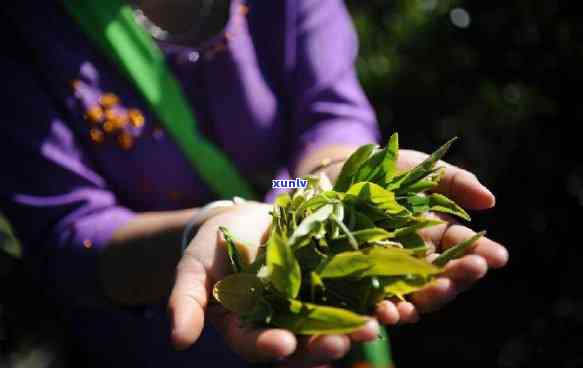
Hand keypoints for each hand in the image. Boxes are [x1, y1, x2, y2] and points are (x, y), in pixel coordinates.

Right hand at [168, 202, 379, 365]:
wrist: (239, 223)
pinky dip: (369, 295)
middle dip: (324, 343)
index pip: (256, 344)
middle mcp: (282, 323)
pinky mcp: (328, 281)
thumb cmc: (211, 249)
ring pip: (333, 321)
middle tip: (345, 342)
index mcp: (247, 328)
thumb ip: (186, 303)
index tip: (283, 344)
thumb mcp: (193, 272)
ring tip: (379, 322)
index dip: (269, 346)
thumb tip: (177, 340)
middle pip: (303, 342)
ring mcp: (308, 304)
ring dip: (356, 324)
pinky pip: (350, 292)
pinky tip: (389, 295)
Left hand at [374, 149, 508, 324]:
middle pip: (444, 279)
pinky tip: (390, 312)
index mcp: (439, 237)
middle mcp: (420, 261)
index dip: (483, 253)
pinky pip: (377, 304)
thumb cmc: (388, 172)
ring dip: (426, 300)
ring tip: (437, 294)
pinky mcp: (363, 284)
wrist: (337, 177)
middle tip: (472, 270)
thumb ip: (456, 183)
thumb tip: (490, 201)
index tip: (498, 256)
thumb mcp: (423, 170)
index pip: (466, 249)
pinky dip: (386, 311)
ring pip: (416, 298)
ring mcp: (392, 275)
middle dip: (459, 277)